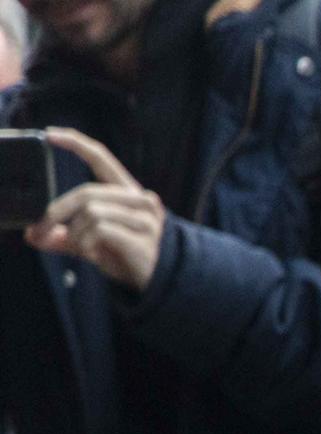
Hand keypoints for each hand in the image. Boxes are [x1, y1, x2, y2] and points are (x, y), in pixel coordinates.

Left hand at [25, 129, 164, 291]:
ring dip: (76, 235)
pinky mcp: (142, 238)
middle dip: (57, 212)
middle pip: (86, 193)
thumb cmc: (126, 257)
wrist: (159, 284)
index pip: (101, 158)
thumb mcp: (92, 241)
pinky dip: (88, 244)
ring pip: (91, 212)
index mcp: (127, 192)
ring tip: (83, 250)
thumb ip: (66, 235)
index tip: (50, 135)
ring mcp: (144, 219)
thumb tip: (33, 236)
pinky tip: (95, 256)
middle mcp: (139, 200)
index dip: (76, 143)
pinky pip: (100, 230)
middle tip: (39, 231)